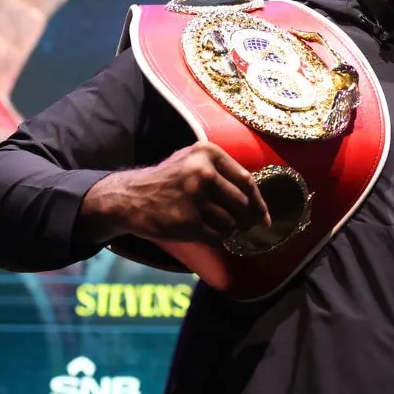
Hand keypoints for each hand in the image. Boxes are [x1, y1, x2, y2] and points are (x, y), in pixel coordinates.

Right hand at [81, 141, 269, 244]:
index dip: (259, 203)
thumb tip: (259, 204)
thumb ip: (225, 174)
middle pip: (242, 205)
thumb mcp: (194, 162)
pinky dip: (217, 239)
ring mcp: (194, 198)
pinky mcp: (186, 222)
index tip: (264, 217)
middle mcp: (202, 173)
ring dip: (228, 230)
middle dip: (246, 220)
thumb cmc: (170, 180)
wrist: (129, 197)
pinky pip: (217, 237)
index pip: (247, 182)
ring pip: (231, 223)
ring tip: (215, 226)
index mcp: (208, 153)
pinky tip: (206, 233)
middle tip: (242, 226)